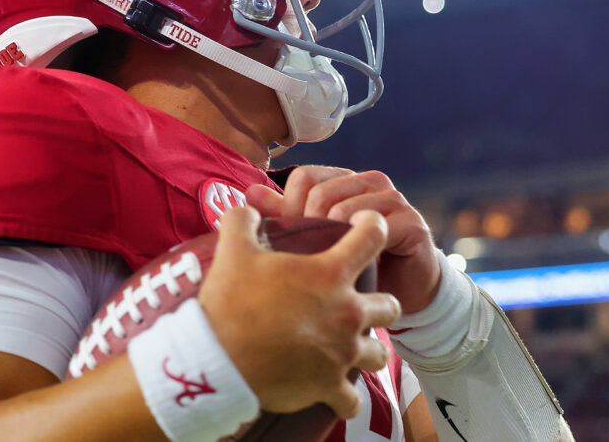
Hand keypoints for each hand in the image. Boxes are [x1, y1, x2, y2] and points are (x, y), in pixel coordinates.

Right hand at [198, 206, 401, 418]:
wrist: (217, 359)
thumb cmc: (230, 302)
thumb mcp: (233, 250)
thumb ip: (243, 221)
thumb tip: (246, 208)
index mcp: (330, 274)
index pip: (373, 236)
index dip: (373, 224)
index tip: (366, 224)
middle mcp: (346, 312)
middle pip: (391, 306)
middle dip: (380, 302)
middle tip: (357, 302)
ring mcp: (342, 353)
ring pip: (380, 353)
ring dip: (368, 348)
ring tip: (351, 346)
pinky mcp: (329, 386)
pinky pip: (352, 399)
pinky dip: (345, 395)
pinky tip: (334, 389)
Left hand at [246, 166, 441, 313]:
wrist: (402, 291)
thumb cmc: (353, 263)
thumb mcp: (316, 239)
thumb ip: (286, 214)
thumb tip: (250, 193)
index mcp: (342, 179)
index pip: (304, 178)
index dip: (290, 208)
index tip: (289, 241)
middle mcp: (368, 181)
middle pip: (321, 191)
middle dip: (307, 227)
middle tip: (306, 260)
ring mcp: (392, 198)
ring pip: (344, 208)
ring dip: (329, 241)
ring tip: (326, 266)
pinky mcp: (411, 221)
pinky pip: (375, 228)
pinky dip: (358, 249)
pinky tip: (351, 266)